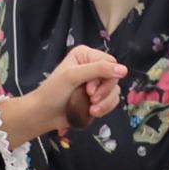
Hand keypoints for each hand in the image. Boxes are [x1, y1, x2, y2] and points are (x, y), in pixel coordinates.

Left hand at [3, 42, 125, 143]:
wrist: (44, 114)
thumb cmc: (53, 92)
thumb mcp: (73, 76)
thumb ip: (98, 70)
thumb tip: (124, 70)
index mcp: (86, 55)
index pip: (110, 62)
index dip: (106, 77)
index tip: (90, 89)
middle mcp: (92, 66)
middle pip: (114, 77)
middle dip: (104, 92)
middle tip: (91, 99)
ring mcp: (96, 83)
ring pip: (115, 91)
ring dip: (105, 103)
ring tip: (91, 109)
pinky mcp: (98, 97)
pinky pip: (112, 101)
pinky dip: (105, 108)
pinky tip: (93, 112)